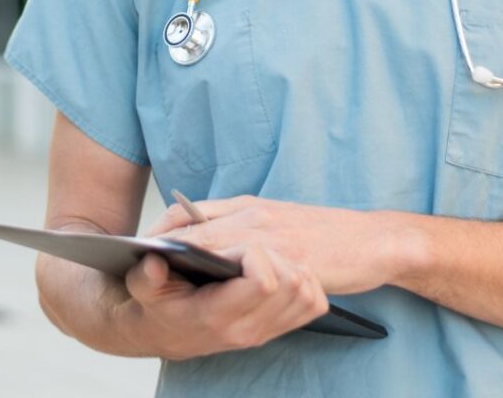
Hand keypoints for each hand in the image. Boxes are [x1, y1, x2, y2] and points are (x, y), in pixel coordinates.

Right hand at [120, 246, 328, 358]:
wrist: (165, 331)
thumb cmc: (158, 303)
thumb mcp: (142, 286)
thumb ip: (146, 276)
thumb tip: (154, 262)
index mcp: (216, 315)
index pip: (263, 282)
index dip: (253, 253)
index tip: (234, 246)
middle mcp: (245, 329)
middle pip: (292, 284)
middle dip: (276, 255)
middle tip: (252, 247)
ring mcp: (263, 332)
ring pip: (306, 292)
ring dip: (292, 266)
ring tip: (266, 256)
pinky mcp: (276, 328)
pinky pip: (313, 303)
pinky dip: (306, 282)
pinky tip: (282, 270)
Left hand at [148, 196, 398, 294]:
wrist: (368, 240)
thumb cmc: (318, 231)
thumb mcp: (270, 216)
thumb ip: (234, 224)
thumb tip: (193, 235)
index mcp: (248, 206)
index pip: (191, 215)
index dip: (161, 232)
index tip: (136, 248)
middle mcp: (255, 217)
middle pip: (195, 232)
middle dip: (162, 251)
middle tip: (134, 267)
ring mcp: (271, 238)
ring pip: (214, 251)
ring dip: (185, 268)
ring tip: (157, 282)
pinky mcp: (288, 260)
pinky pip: (245, 273)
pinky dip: (221, 282)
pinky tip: (206, 297)